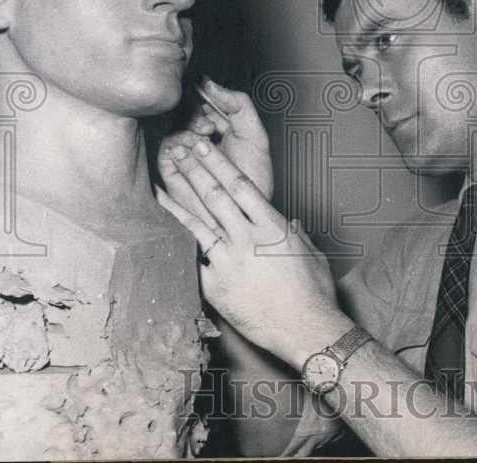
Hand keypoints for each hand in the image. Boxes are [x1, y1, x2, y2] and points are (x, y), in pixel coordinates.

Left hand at [157, 139, 349, 368]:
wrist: (306, 329)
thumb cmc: (315, 294)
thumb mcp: (312, 255)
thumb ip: (298, 235)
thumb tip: (292, 224)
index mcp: (272, 226)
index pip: (239, 185)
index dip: (217, 163)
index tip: (202, 146)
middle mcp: (248, 239)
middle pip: (214, 196)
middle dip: (193, 170)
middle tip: (175, 150)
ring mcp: (229, 262)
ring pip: (197, 222)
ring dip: (177, 198)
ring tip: (160, 179)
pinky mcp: (216, 286)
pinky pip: (193, 260)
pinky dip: (177, 242)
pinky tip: (161, 229)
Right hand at [159, 78, 273, 201]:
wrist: (247, 208)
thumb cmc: (253, 176)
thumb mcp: (255, 134)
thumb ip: (239, 103)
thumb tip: (209, 82)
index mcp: (218, 124)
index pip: (202, 99)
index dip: (204, 95)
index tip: (211, 96)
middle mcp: (198, 135)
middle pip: (185, 109)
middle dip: (196, 110)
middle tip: (210, 121)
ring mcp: (185, 151)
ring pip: (174, 125)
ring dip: (189, 125)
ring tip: (207, 134)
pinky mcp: (173, 167)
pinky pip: (167, 147)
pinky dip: (180, 142)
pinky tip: (195, 146)